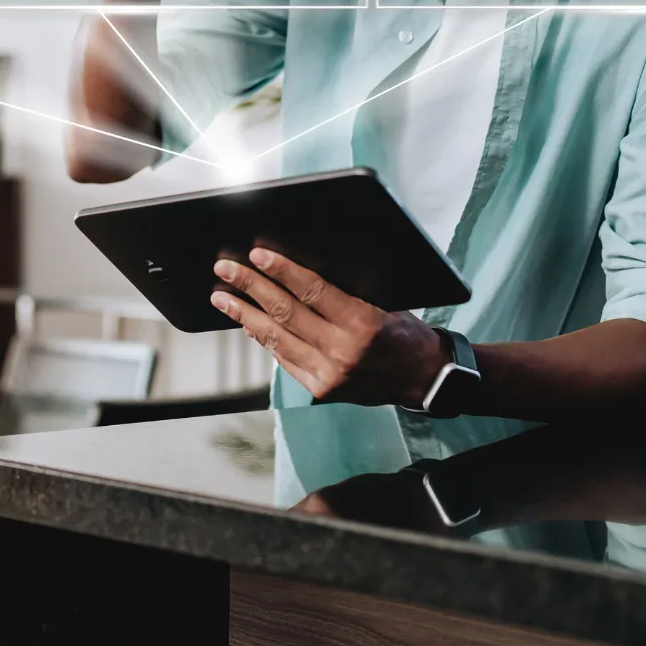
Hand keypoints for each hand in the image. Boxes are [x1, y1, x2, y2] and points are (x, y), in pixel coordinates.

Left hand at [210, 248, 446, 407]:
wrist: (424, 378)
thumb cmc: (406, 332)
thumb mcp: (384, 302)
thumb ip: (345, 291)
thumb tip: (297, 270)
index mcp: (362, 324)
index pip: (311, 291)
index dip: (281, 271)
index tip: (257, 255)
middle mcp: (342, 352)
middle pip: (286, 313)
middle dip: (251, 287)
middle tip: (225, 269)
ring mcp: (329, 375)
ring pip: (277, 339)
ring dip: (245, 314)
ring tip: (222, 296)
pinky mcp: (321, 390)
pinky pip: (284, 359)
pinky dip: (264, 339)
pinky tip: (248, 322)